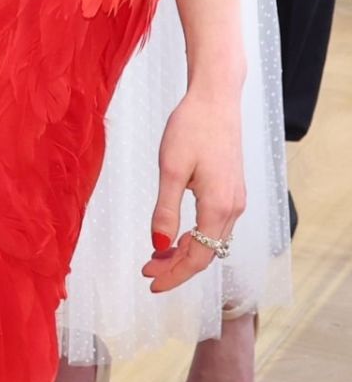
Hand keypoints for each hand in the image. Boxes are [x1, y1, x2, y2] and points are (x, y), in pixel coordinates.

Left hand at [142, 85, 244, 293]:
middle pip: (206, 253)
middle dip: (176, 266)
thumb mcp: (171, 168)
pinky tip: (175, 234)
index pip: (198, 257)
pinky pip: (215, 225)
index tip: (150, 283)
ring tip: (155, 255)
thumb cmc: (191, 127)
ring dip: (184, 252)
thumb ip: (165, 209)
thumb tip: (158, 245)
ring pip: (211, 240)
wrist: (216, 98)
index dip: (175, 274)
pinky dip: (194, 236)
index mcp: (218, 206)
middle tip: (146, 270)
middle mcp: (233, 208)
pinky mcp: (232, 190)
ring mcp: (236, 199)